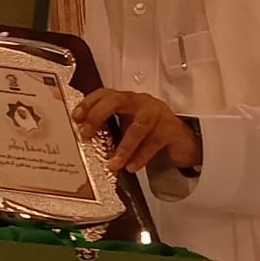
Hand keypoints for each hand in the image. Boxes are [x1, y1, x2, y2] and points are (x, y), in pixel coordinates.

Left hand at [72, 88, 200, 172]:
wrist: (183, 141)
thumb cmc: (151, 133)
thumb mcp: (128, 127)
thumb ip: (110, 130)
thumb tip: (85, 142)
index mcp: (127, 100)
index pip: (104, 94)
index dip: (89, 103)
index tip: (76, 116)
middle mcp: (140, 103)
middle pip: (116, 101)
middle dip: (98, 116)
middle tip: (87, 133)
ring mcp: (156, 114)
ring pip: (137, 127)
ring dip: (123, 148)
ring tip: (113, 163)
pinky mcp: (170, 129)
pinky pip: (153, 143)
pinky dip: (141, 156)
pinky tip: (131, 166)